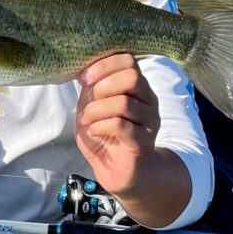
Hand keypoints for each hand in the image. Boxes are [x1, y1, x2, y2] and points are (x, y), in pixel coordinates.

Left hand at [75, 54, 188, 227]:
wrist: (118, 172)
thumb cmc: (104, 136)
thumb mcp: (91, 108)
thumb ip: (90, 89)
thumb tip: (84, 72)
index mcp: (137, 87)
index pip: (128, 60)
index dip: (103, 65)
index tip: (83, 78)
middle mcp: (148, 100)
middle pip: (132, 76)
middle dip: (104, 85)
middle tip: (90, 100)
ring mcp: (149, 121)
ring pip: (123, 103)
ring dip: (97, 110)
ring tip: (87, 120)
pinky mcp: (143, 142)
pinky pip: (121, 125)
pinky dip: (101, 126)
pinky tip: (94, 131)